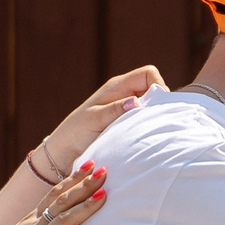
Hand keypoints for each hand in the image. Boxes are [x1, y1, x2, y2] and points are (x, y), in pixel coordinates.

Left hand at [40, 64, 164, 171]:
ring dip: (154, 116)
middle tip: (156, 121)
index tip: (157, 107)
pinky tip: (146, 136)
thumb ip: (115, 110)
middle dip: (159, 103)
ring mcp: (127, 108)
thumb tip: (137, 102)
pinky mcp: (128, 122)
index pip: (148, 73)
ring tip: (150, 130)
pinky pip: (146, 118)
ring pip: (152, 105)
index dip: (158, 85)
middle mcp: (125, 94)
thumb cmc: (76, 132)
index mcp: (117, 86)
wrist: (65, 151)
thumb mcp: (95, 119)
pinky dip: (150, 125)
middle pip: (154, 88)